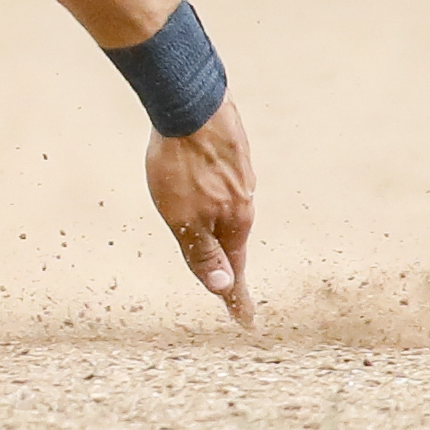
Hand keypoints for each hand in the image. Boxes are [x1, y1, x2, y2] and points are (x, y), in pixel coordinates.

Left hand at [145, 97, 254, 327]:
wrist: (191, 104)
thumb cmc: (183, 164)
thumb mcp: (184, 215)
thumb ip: (202, 251)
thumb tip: (223, 289)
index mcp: (234, 222)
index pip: (235, 271)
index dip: (237, 300)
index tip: (247, 325)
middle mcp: (242, 201)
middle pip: (232, 242)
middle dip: (231, 268)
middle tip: (233, 295)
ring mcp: (237, 177)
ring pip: (227, 213)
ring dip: (224, 234)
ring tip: (221, 251)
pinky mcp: (227, 155)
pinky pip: (221, 188)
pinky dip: (219, 205)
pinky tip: (212, 198)